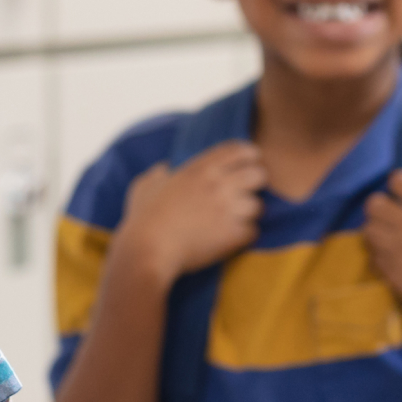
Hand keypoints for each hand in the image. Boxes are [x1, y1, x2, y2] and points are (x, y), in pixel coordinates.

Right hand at [114, 142, 265, 281]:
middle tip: (247, 193)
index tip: (251, 161)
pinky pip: (253, 231)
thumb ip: (158, 173)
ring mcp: (228, 210)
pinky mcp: (233, 235)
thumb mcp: (144, 186)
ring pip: (258, 206)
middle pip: (258, 174)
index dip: (249, 154)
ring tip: (237, 219)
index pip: (238, 150)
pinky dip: (245, 235)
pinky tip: (233, 238)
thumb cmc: (143, 219)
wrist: (148, 251)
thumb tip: (165, 169)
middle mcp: (218, 185)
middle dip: (256, 183)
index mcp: (199, 169)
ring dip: (249, 213)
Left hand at [362, 169, 401, 327]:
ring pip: (368, 229)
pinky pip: (374, 256)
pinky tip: (394, 257)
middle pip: (374, 203)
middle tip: (390, 214)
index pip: (399, 181)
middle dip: (380, 206)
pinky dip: (381, 255)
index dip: (398, 184)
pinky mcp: (392, 270)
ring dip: (377, 230)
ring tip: (389, 236)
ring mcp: (398, 248)